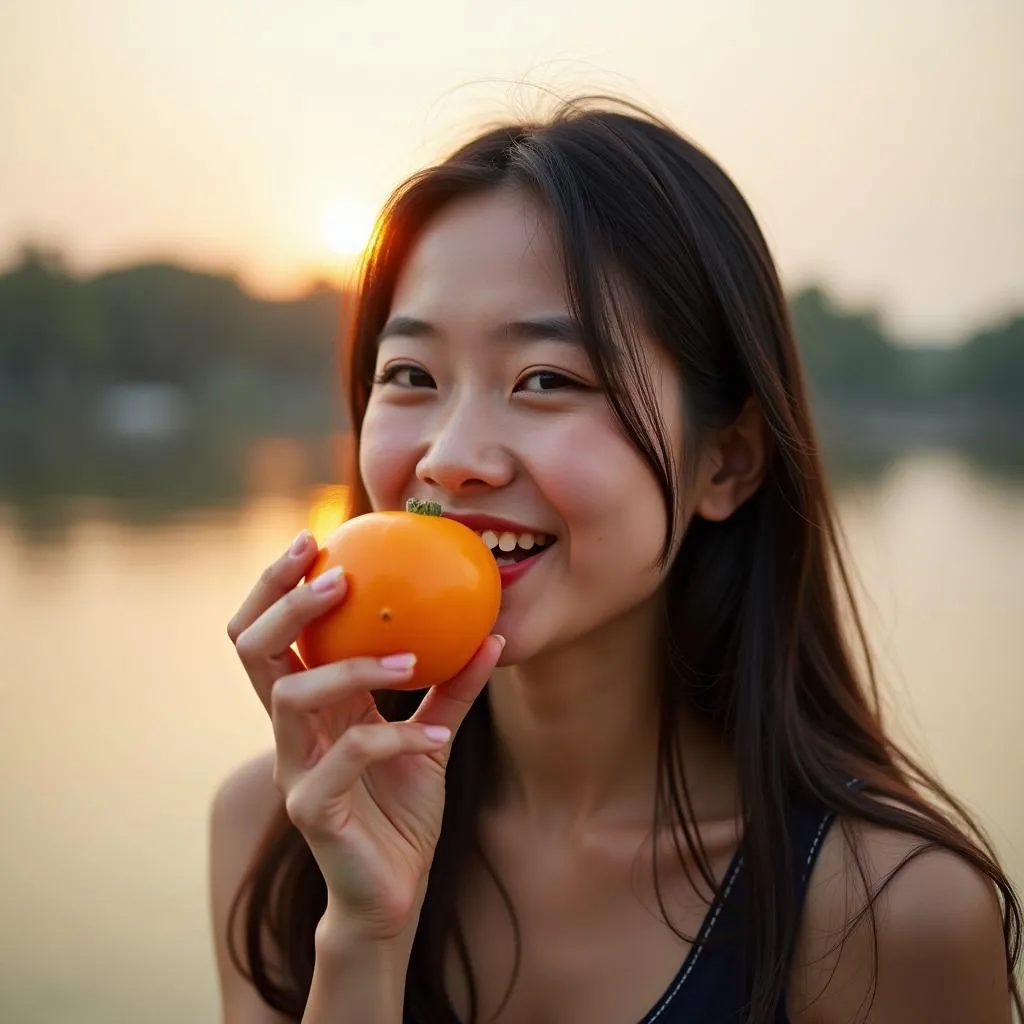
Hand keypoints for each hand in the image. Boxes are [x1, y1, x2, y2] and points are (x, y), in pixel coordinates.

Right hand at [226, 529, 501, 941]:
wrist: (392, 890)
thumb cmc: (402, 806)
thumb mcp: (432, 734)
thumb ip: (452, 685)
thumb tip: (494, 632)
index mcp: (311, 704)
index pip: (270, 633)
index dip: (277, 585)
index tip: (316, 539)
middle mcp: (291, 729)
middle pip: (253, 650)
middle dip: (284, 604)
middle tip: (335, 575)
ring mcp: (294, 769)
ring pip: (290, 698)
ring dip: (350, 667)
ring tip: (407, 660)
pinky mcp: (311, 810)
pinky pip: (345, 759)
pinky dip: (396, 738)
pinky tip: (438, 732)